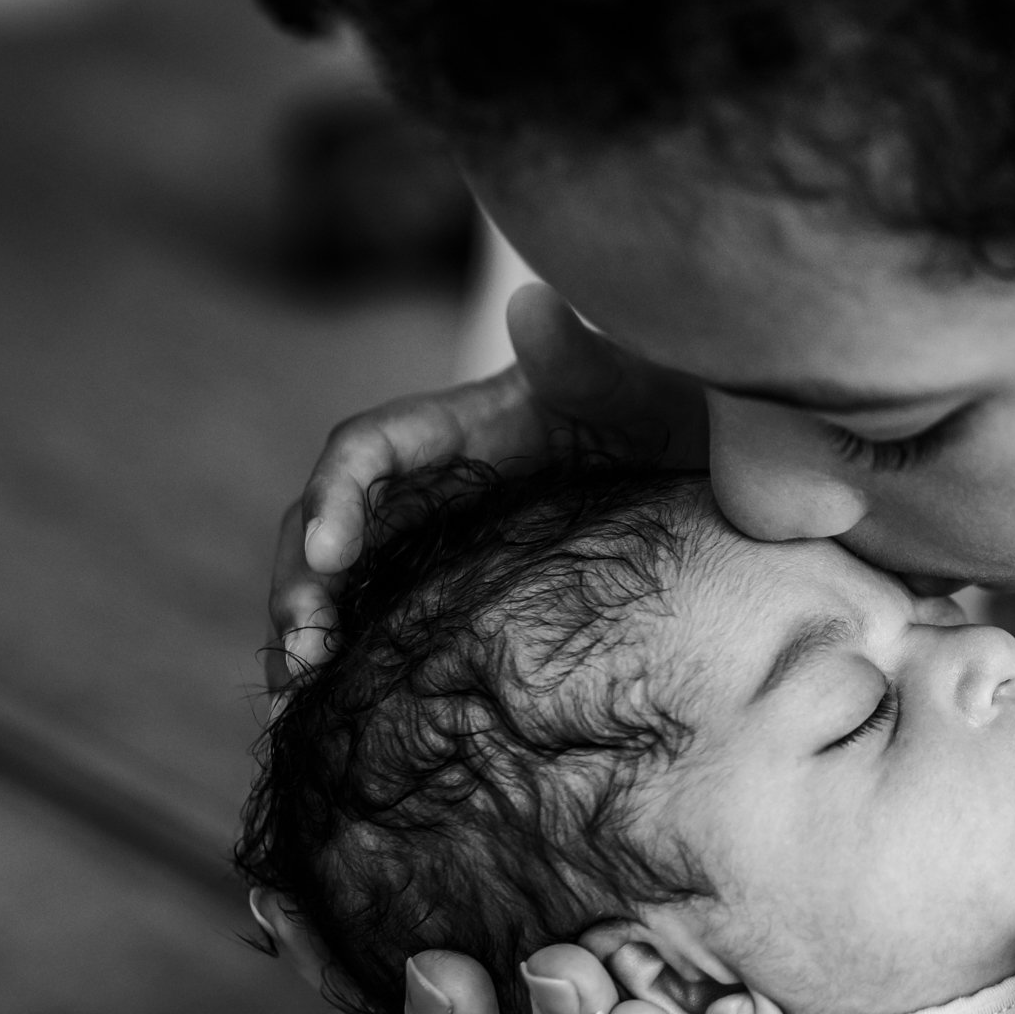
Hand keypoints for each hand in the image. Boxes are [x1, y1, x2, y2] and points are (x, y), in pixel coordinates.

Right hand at [268, 282, 702, 684]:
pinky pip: (388, 613)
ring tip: (298, 695)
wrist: (716, 459)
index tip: (328, 555)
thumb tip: (531, 305)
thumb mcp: (639, 385)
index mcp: (462, 425)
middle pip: (332, 519)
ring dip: (311, 626)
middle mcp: (436, 478)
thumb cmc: (673, 409)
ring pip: (347, 575)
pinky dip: (357, 655)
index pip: (368, 449)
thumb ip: (585, 357)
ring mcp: (444, 533)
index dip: (334, 495)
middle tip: (301, 658)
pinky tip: (341, 709)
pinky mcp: (460, 582)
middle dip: (302, 582)